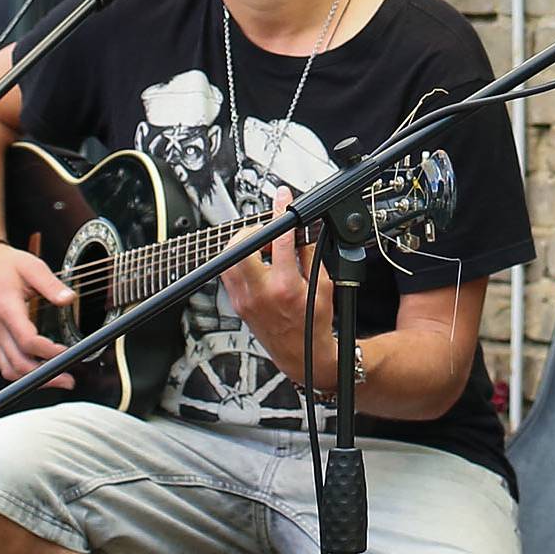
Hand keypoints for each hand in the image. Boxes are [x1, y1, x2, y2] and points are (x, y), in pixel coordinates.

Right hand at [0, 240, 75, 386]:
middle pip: (18, 363)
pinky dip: (23, 374)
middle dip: (45, 376)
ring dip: (33, 380)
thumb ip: (52, 285)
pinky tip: (39, 373)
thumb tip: (69, 298)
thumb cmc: (5, 266)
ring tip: (57, 380)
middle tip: (68, 379)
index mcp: (7, 308)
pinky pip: (6, 364)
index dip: (47, 351)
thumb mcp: (32, 267)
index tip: (66, 352)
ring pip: (10, 368)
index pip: (26, 339)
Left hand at [220, 201, 331, 385]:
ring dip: (246, 245)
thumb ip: (310, 253)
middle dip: (253, 231)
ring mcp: (244, 300)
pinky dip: (240, 260)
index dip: (282, 212)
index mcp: (286, 288)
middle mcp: (260, 293)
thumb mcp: (324, 285)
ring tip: (266, 249)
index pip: (279, 239)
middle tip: (270, 234)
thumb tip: (302, 227)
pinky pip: (229, 272)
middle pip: (240, 247)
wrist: (303, 357)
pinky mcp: (237, 304)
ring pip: (230, 258)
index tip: (282, 197)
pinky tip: (258, 263)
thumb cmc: (315, 324)